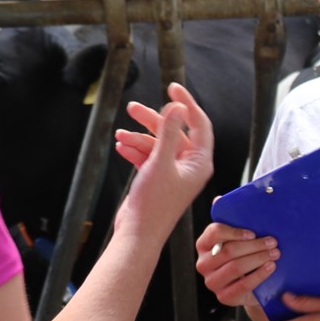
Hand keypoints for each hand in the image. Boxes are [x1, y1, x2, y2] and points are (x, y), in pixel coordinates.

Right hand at [112, 83, 213, 233]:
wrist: (137, 233)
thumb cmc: (153, 204)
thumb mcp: (160, 162)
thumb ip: (169, 133)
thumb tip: (177, 107)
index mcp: (199, 163)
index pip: (199, 124)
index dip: (187, 104)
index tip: (172, 87)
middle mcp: (190, 167)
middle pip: (174, 132)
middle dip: (153, 120)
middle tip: (132, 108)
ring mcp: (174, 173)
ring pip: (158, 145)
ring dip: (139, 137)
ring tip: (120, 134)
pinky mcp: (158, 180)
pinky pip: (148, 158)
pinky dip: (135, 151)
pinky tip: (121, 147)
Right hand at [196, 219, 277, 309]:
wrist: (252, 285)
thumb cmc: (244, 255)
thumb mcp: (240, 238)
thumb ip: (232, 220)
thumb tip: (219, 199)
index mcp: (204, 245)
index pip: (214, 233)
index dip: (234, 231)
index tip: (253, 233)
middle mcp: (203, 264)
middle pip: (228, 251)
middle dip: (254, 246)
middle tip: (273, 243)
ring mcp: (212, 282)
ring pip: (235, 267)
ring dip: (258, 259)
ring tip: (275, 254)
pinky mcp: (223, 297)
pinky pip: (243, 285)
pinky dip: (259, 275)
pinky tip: (270, 267)